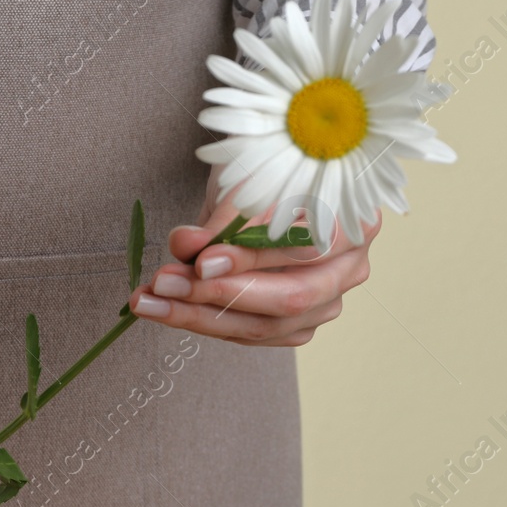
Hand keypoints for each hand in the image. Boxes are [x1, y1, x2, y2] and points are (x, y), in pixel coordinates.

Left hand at [126, 168, 378, 345]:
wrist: (268, 181)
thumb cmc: (266, 172)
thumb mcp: (245, 180)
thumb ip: (221, 218)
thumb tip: (187, 245)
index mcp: (356, 222)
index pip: (305, 250)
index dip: (253, 258)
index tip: (201, 259)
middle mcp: (350, 269)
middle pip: (288, 299)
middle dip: (219, 295)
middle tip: (164, 282)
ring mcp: (326, 303)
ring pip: (264, 326)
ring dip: (199, 315)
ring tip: (150, 298)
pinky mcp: (298, 325)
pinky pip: (250, 334)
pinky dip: (205, 323)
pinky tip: (167, 308)